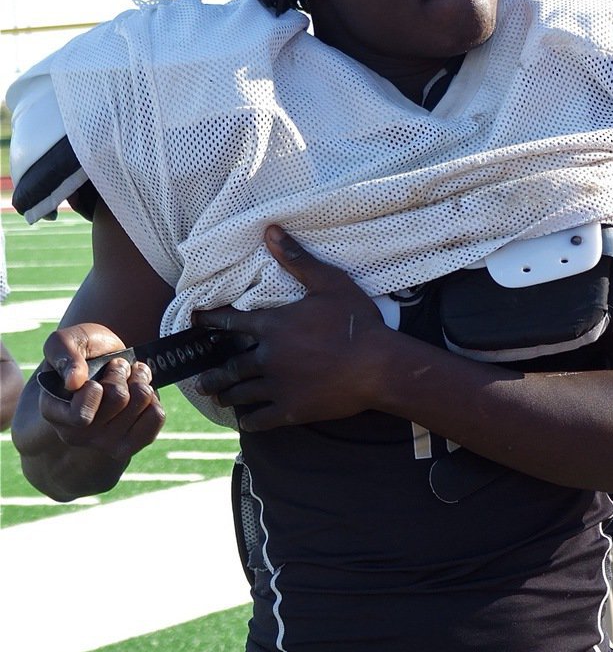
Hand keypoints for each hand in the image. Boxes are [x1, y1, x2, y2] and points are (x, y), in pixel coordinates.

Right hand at [39, 322, 165, 459]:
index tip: (95, 378)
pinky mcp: (129, 445)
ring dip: (139, 380)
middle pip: (119, 399)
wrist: (104, 362)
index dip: (96, 390)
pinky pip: (157, 417)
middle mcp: (75, 434)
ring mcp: (103, 443)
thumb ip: (64, 353)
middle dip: (121, 373)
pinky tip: (140, 394)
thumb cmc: (83, 352)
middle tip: (114, 368)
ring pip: (141, 402)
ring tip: (128, 377)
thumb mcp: (68, 340)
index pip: (81, 416)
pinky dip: (154, 398)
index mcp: (53, 411)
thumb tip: (74, 382)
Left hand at [193, 225, 387, 430]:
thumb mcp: (329, 282)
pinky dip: (251, 420)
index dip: (209, 321)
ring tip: (217, 397)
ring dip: (227, 395)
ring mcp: (278, 386)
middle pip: (230, 366)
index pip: (230, 322)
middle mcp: (267, 357)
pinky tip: (246, 421)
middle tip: (200, 379)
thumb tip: (270, 230)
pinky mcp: (292, 409)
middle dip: (213, 372)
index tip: (195, 322)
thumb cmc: (355, 322)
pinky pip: (262, 418)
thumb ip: (296, 259)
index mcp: (272, 326)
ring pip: (242, 392)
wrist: (378, 366)